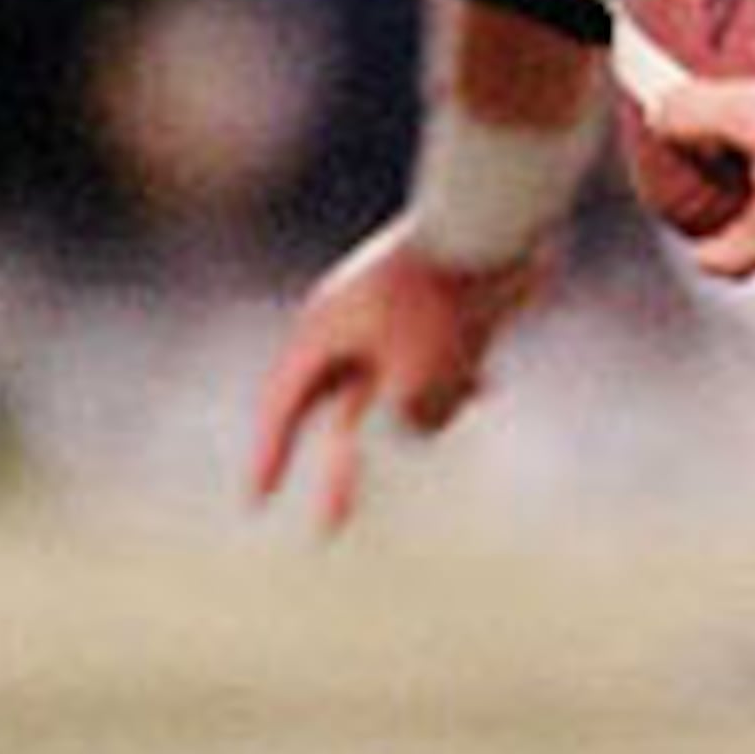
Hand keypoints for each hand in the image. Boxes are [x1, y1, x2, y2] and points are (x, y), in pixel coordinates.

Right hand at [246, 218, 548, 530]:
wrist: (499, 220)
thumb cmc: (450, 298)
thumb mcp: (426, 377)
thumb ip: (416, 419)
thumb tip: (420, 425)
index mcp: (323, 332)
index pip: (282, 407)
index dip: (268, 458)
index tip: (255, 502)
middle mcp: (351, 330)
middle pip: (336, 418)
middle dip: (339, 475)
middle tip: (328, 533)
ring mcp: (395, 322)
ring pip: (400, 399)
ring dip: (431, 408)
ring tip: (471, 376)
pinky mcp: (438, 317)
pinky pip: (440, 371)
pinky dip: (457, 383)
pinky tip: (488, 386)